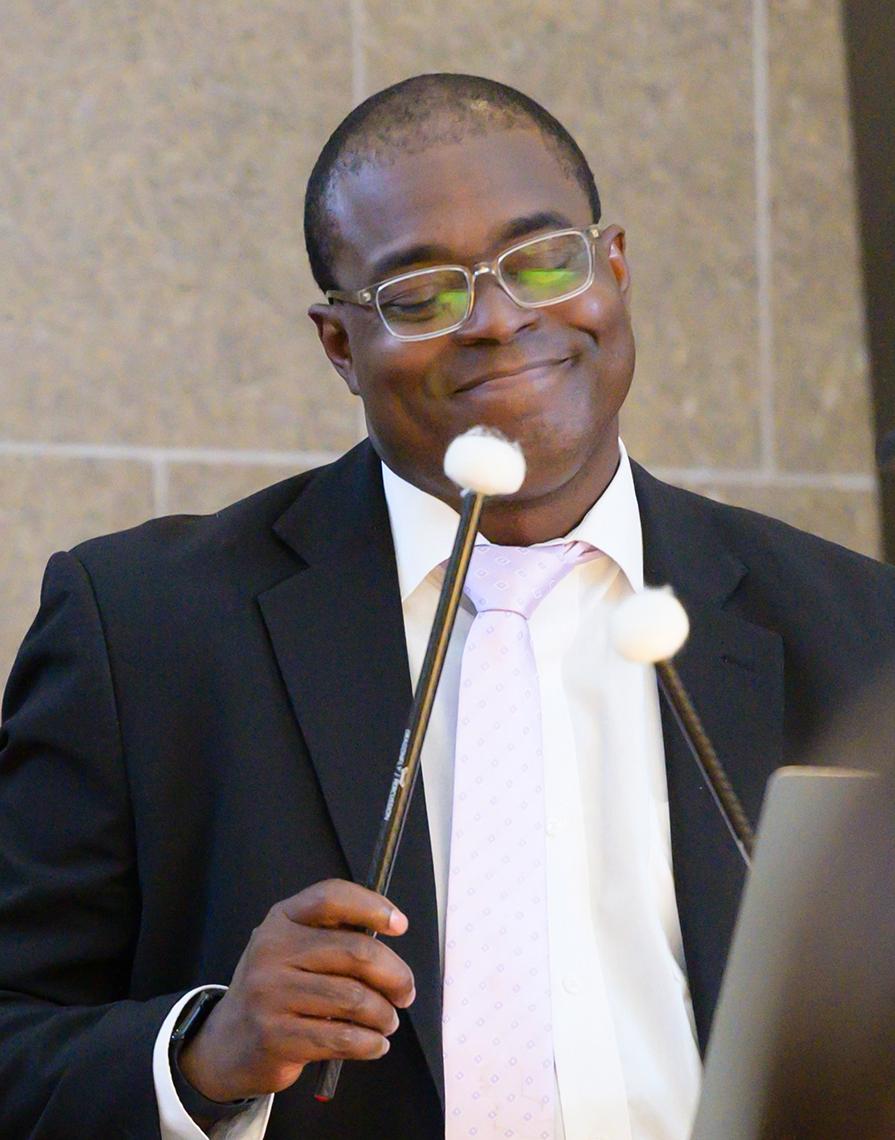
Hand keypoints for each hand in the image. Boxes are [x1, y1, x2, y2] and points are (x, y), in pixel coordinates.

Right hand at [177, 879, 414, 1102]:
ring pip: (354, 999)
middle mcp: (272, 950)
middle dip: (395, 975)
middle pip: (356, 952)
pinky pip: (342, 1037)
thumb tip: (390, 932)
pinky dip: (370, 1043)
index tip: (400, 924)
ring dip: (384, 1014)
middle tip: (405, 992)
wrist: (228, 1041)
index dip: (371, 905)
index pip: (331, 897)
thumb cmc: (278, 988)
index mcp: (282, 919)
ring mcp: (271, 993)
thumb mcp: (293, 948)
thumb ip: (332, 935)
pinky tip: (376, 1044)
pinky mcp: (276, 1036)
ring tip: (388, 1021)